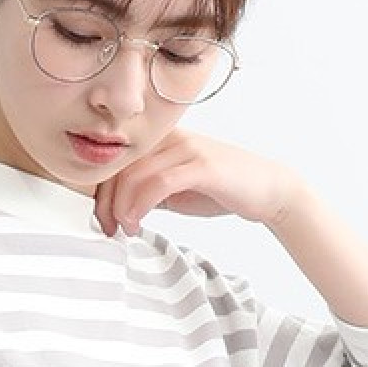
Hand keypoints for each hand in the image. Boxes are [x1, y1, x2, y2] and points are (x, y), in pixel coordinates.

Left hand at [93, 128, 304, 235]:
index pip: (118, 160)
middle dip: (106, 202)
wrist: (267, 189)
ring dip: (122, 206)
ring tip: (124, 228)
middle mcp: (173, 138)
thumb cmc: (220, 189)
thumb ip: (147, 191)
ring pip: (136, 174)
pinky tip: (137, 222)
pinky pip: (160, 182)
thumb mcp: (175, 190)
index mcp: (163, 140)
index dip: (101, 191)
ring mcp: (188, 149)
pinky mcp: (201, 165)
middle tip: (106, 228)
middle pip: (121, 166)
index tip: (101, 219)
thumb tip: (116, 206)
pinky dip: (141, 204)